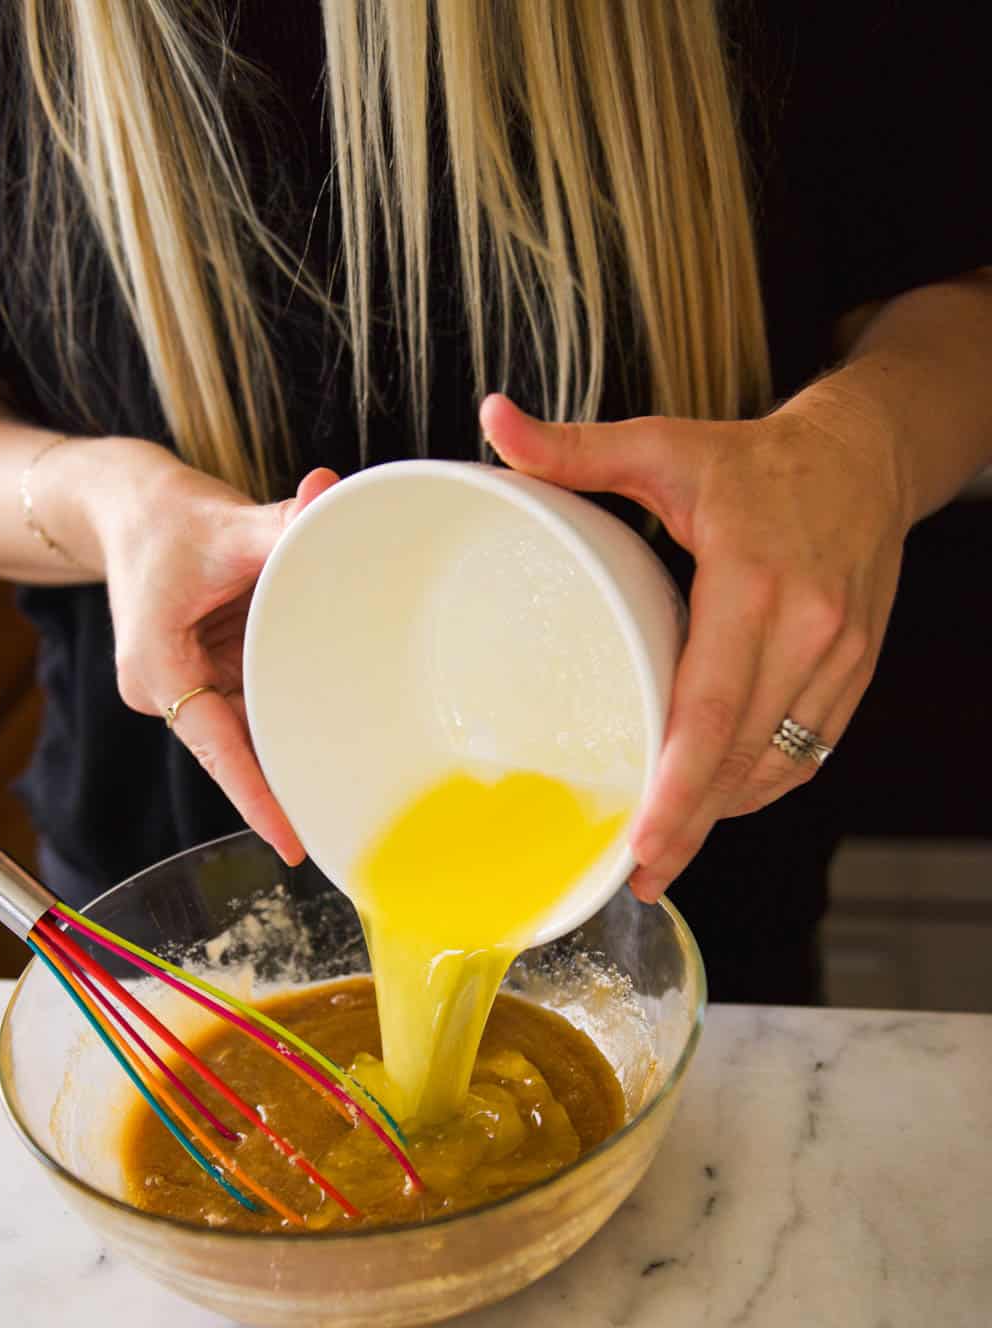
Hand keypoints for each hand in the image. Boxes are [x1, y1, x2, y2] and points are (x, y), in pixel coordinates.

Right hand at [74, 444, 337, 862]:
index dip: (256, 797)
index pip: (217, 749)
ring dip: (291, 733)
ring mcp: (187, 685)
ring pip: (248, 728)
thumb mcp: (223, 522)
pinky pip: (251, 702)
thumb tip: (331, 493)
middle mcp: (166, 688)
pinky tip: (329, 718)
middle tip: (349, 815)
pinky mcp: (206, 673)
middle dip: (286, 776)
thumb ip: (281, 520)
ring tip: (352, 771)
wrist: (123, 504)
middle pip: (237, 748)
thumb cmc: (161, 517)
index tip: (289, 844)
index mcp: (156, 668)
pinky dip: (285, 703)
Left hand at [480, 390, 909, 901]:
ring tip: (671, 846)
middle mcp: (807, 628)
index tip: (644, 844)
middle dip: (692, 824)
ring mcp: (840, 657)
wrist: (866, 453)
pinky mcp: (857, 672)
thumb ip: (576, 448)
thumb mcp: (664, 445)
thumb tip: (492, 421)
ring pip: (780, 763)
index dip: (679, 787)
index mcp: (753, 582)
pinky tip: (721, 799)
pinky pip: (809, 751)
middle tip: (642, 875)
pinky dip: (763, 783)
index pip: (713, 708)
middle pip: (743, 756)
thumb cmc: (756, 460)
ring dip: (725, 810)